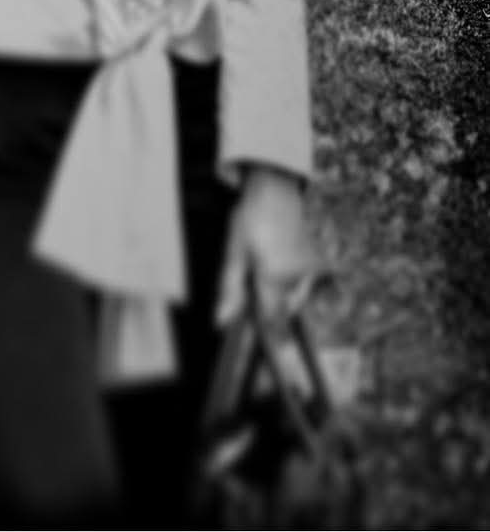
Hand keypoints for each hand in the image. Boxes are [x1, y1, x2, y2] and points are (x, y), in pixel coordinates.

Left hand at [218, 163, 313, 326]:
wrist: (276, 191)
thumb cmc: (250, 219)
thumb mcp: (233, 252)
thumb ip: (230, 289)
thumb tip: (222, 323)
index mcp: (274, 277)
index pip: (271, 321)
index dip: (264, 337)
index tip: (258, 348)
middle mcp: (297, 279)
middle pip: (283, 312)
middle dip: (269, 312)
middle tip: (254, 288)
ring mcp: (311, 272)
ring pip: (295, 301)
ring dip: (281, 298)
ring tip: (264, 268)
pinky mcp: (318, 265)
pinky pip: (306, 287)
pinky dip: (293, 286)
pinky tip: (280, 265)